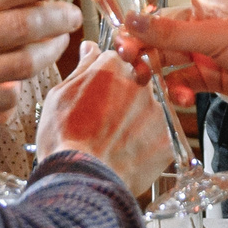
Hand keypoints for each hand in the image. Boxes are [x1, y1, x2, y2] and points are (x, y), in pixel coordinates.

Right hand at [33, 46, 172, 196]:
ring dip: (137, 119)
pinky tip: (127, 154)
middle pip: (138, 80)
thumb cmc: (63, 138)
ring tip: (114, 141)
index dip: (109, 75)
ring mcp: (156, 110)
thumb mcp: (59, 95)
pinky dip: (147, 143)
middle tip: (106, 119)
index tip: (102, 88)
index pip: (118, 58)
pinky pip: (160, 134)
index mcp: (112, 67)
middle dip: (125, 95)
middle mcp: (139, 83)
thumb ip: (82, 68)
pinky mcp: (168, 138)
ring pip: (149, 108)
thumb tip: (90, 48)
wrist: (80, 179)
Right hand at [118, 0, 227, 115]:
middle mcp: (201, 16)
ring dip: (151, 68)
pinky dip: (175, 89)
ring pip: (164, 55)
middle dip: (136, 40)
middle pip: (154, 23)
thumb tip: (127, 21)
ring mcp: (206, 47)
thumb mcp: (216, 35)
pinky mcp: (212, 75)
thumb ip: (170, 32)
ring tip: (143, 81)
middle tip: (125, 56)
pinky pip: (181, 80)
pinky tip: (179, 97)